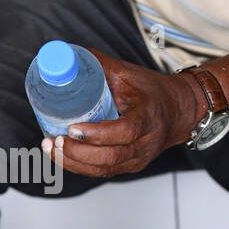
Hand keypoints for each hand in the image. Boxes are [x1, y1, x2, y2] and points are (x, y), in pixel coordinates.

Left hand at [42, 50, 206, 177]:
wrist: (178, 112)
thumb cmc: (154, 91)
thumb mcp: (130, 73)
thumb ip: (100, 65)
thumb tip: (67, 57)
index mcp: (149, 117)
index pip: (125, 131)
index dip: (97, 134)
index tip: (73, 128)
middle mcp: (145, 143)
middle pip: (111, 156)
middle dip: (78, 152)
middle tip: (54, 140)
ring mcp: (138, 159)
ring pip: (104, 168)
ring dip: (73, 162)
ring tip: (50, 148)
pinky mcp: (129, 166)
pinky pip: (102, 171)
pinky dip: (78, 166)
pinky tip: (59, 156)